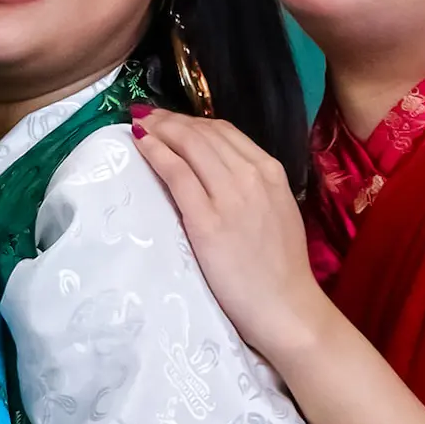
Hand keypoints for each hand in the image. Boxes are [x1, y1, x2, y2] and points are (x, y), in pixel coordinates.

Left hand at [128, 108, 329, 356]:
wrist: (286, 307)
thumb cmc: (278, 267)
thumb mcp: (274, 210)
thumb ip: (250, 186)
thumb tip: (215, 168)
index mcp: (270, 171)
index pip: (224, 131)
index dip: (191, 121)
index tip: (169, 120)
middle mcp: (252, 175)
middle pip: (203, 132)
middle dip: (170, 120)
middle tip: (145, 116)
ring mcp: (230, 196)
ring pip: (188, 145)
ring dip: (158, 129)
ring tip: (138, 124)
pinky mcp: (207, 220)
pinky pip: (176, 173)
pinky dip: (155, 152)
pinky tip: (139, 143)